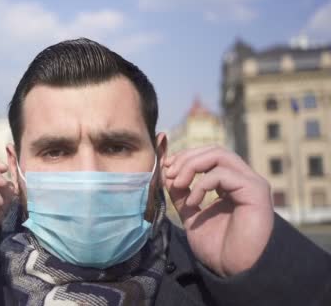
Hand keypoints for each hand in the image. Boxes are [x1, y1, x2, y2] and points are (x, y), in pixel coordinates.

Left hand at [162, 146, 273, 276]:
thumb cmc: (219, 248)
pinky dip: (202, 184)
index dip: (185, 157)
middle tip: (169, 173)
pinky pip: (223, 174)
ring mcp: (252, 184)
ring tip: (178, 184)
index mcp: (231, 184)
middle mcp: (244, 180)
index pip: (208, 156)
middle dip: (186, 158)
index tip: (165, 167)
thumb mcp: (191, 215)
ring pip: (220, 155)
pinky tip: (193, 203)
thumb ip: (182, 194)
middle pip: (214, 150)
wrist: (236, 271)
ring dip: (191, 166)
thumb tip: (167, 172)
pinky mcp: (256, 191)